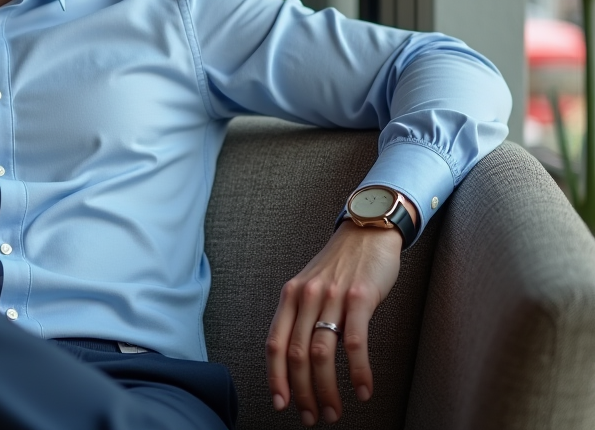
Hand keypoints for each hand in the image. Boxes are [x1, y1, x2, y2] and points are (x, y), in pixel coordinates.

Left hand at [265, 222, 403, 425]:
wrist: (368, 231)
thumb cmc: (340, 264)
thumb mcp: (310, 286)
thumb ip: (302, 316)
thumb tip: (297, 360)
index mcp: (290, 296)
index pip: (274, 344)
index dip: (275, 377)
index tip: (281, 404)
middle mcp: (306, 297)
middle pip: (296, 355)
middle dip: (303, 392)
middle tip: (313, 417)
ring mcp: (332, 297)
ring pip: (322, 353)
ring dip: (328, 389)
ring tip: (334, 411)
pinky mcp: (360, 297)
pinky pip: (355, 342)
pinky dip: (359, 372)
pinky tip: (364, 390)